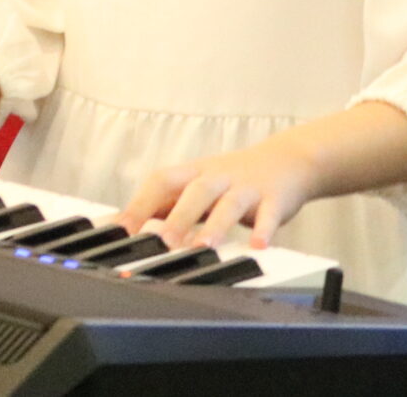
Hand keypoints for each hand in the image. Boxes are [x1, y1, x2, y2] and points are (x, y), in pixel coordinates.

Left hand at [120, 131, 323, 250]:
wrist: (286, 159)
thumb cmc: (232, 179)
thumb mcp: (198, 186)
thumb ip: (168, 205)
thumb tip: (125, 225)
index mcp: (194, 174)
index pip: (160, 183)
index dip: (140, 205)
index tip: (119, 232)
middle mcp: (217, 177)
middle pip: (194, 193)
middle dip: (177, 219)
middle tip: (162, 244)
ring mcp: (246, 187)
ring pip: (229, 204)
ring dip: (215, 225)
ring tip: (203, 247)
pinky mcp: (274, 199)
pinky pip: (269, 214)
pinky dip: (264, 229)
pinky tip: (258, 246)